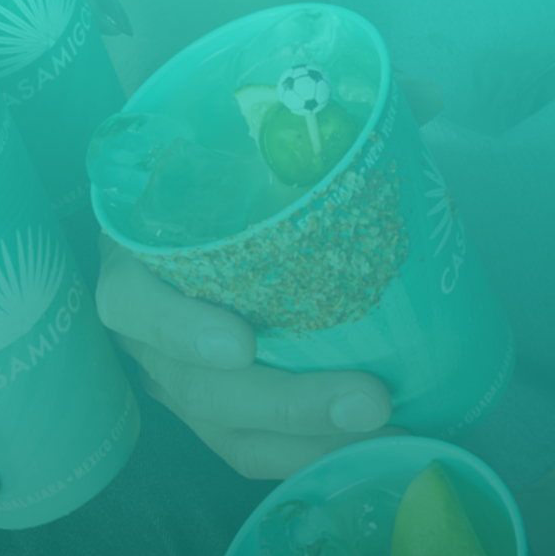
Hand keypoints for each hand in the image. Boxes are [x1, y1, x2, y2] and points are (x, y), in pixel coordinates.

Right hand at [96, 77, 443, 481]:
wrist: (190, 217)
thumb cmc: (216, 183)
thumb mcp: (245, 146)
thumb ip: (325, 120)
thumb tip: (424, 98)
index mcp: (137, 258)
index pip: (130, 302)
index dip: (177, 329)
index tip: (242, 342)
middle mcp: (144, 332)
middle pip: (195, 387)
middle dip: (286, 402)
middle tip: (371, 399)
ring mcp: (173, 381)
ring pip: (226, 430)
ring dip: (310, 441)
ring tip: (389, 433)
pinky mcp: (209, 415)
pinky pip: (249, 450)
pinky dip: (308, 458)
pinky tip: (372, 452)